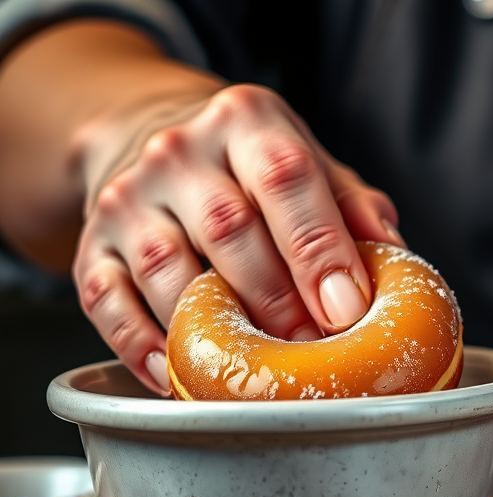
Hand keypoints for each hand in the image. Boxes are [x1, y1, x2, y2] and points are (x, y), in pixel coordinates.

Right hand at [74, 83, 402, 393]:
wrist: (156, 142)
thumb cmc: (253, 170)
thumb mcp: (309, 164)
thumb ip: (354, 207)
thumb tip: (397, 260)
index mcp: (247, 121)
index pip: (285, 176)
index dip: (319, 246)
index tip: (347, 307)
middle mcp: (180, 151)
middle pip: (228, 227)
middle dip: (276, 298)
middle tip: (312, 351)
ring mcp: (127, 198)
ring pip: (167, 267)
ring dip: (214, 327)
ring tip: (256, 370)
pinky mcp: (92, 246)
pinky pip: (106, 302)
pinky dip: (142, 346)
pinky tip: (180, 375)